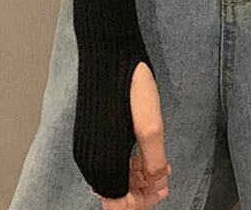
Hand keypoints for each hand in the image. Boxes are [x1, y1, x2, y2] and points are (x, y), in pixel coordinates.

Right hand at [96, 63, 171, 208]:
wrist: (108, 55)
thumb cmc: (130, 86)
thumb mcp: (152, 126)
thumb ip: (153, 162)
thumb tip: (156, 183)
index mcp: (104, 162)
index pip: (119, 206)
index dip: (142, 202)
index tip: (162, 189)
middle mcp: (89, 161)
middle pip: (114, 195)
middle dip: (140, 191)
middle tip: (164, 179)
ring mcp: (86, 148)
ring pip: (110, 179)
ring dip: (134, 179)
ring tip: (157, 165)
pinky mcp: (87, 136)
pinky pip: (104, 163)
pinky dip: (123, 165)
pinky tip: (140, 153)